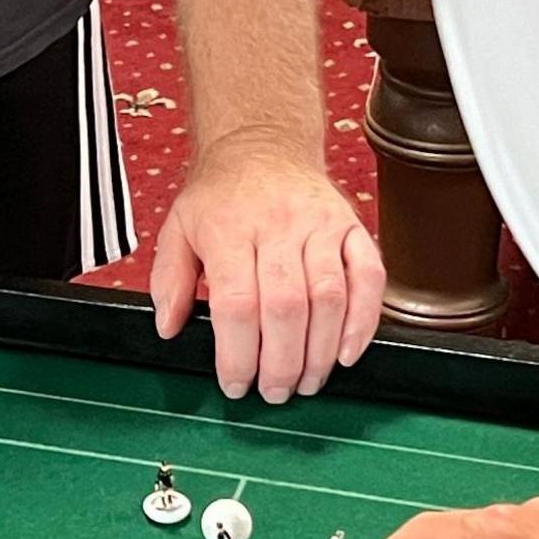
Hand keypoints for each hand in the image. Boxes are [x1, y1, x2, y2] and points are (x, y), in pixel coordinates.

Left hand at [148, 129, 383, 401]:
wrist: (262, 144)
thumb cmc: (220, 195)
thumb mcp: (178, 228)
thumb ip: (169, 279)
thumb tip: (169, 327)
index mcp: (228, 227)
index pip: (237, 303)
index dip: (238, 354)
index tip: (236, 385)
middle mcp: (278, 224)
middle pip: (286, 307)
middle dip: (281, 363)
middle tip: (274, 393)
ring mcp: (320, 224)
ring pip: (329, 297)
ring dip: (320, 352)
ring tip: (306, 383)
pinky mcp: (351, 225)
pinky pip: (369, 275)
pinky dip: (364, 320)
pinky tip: (347, 353)